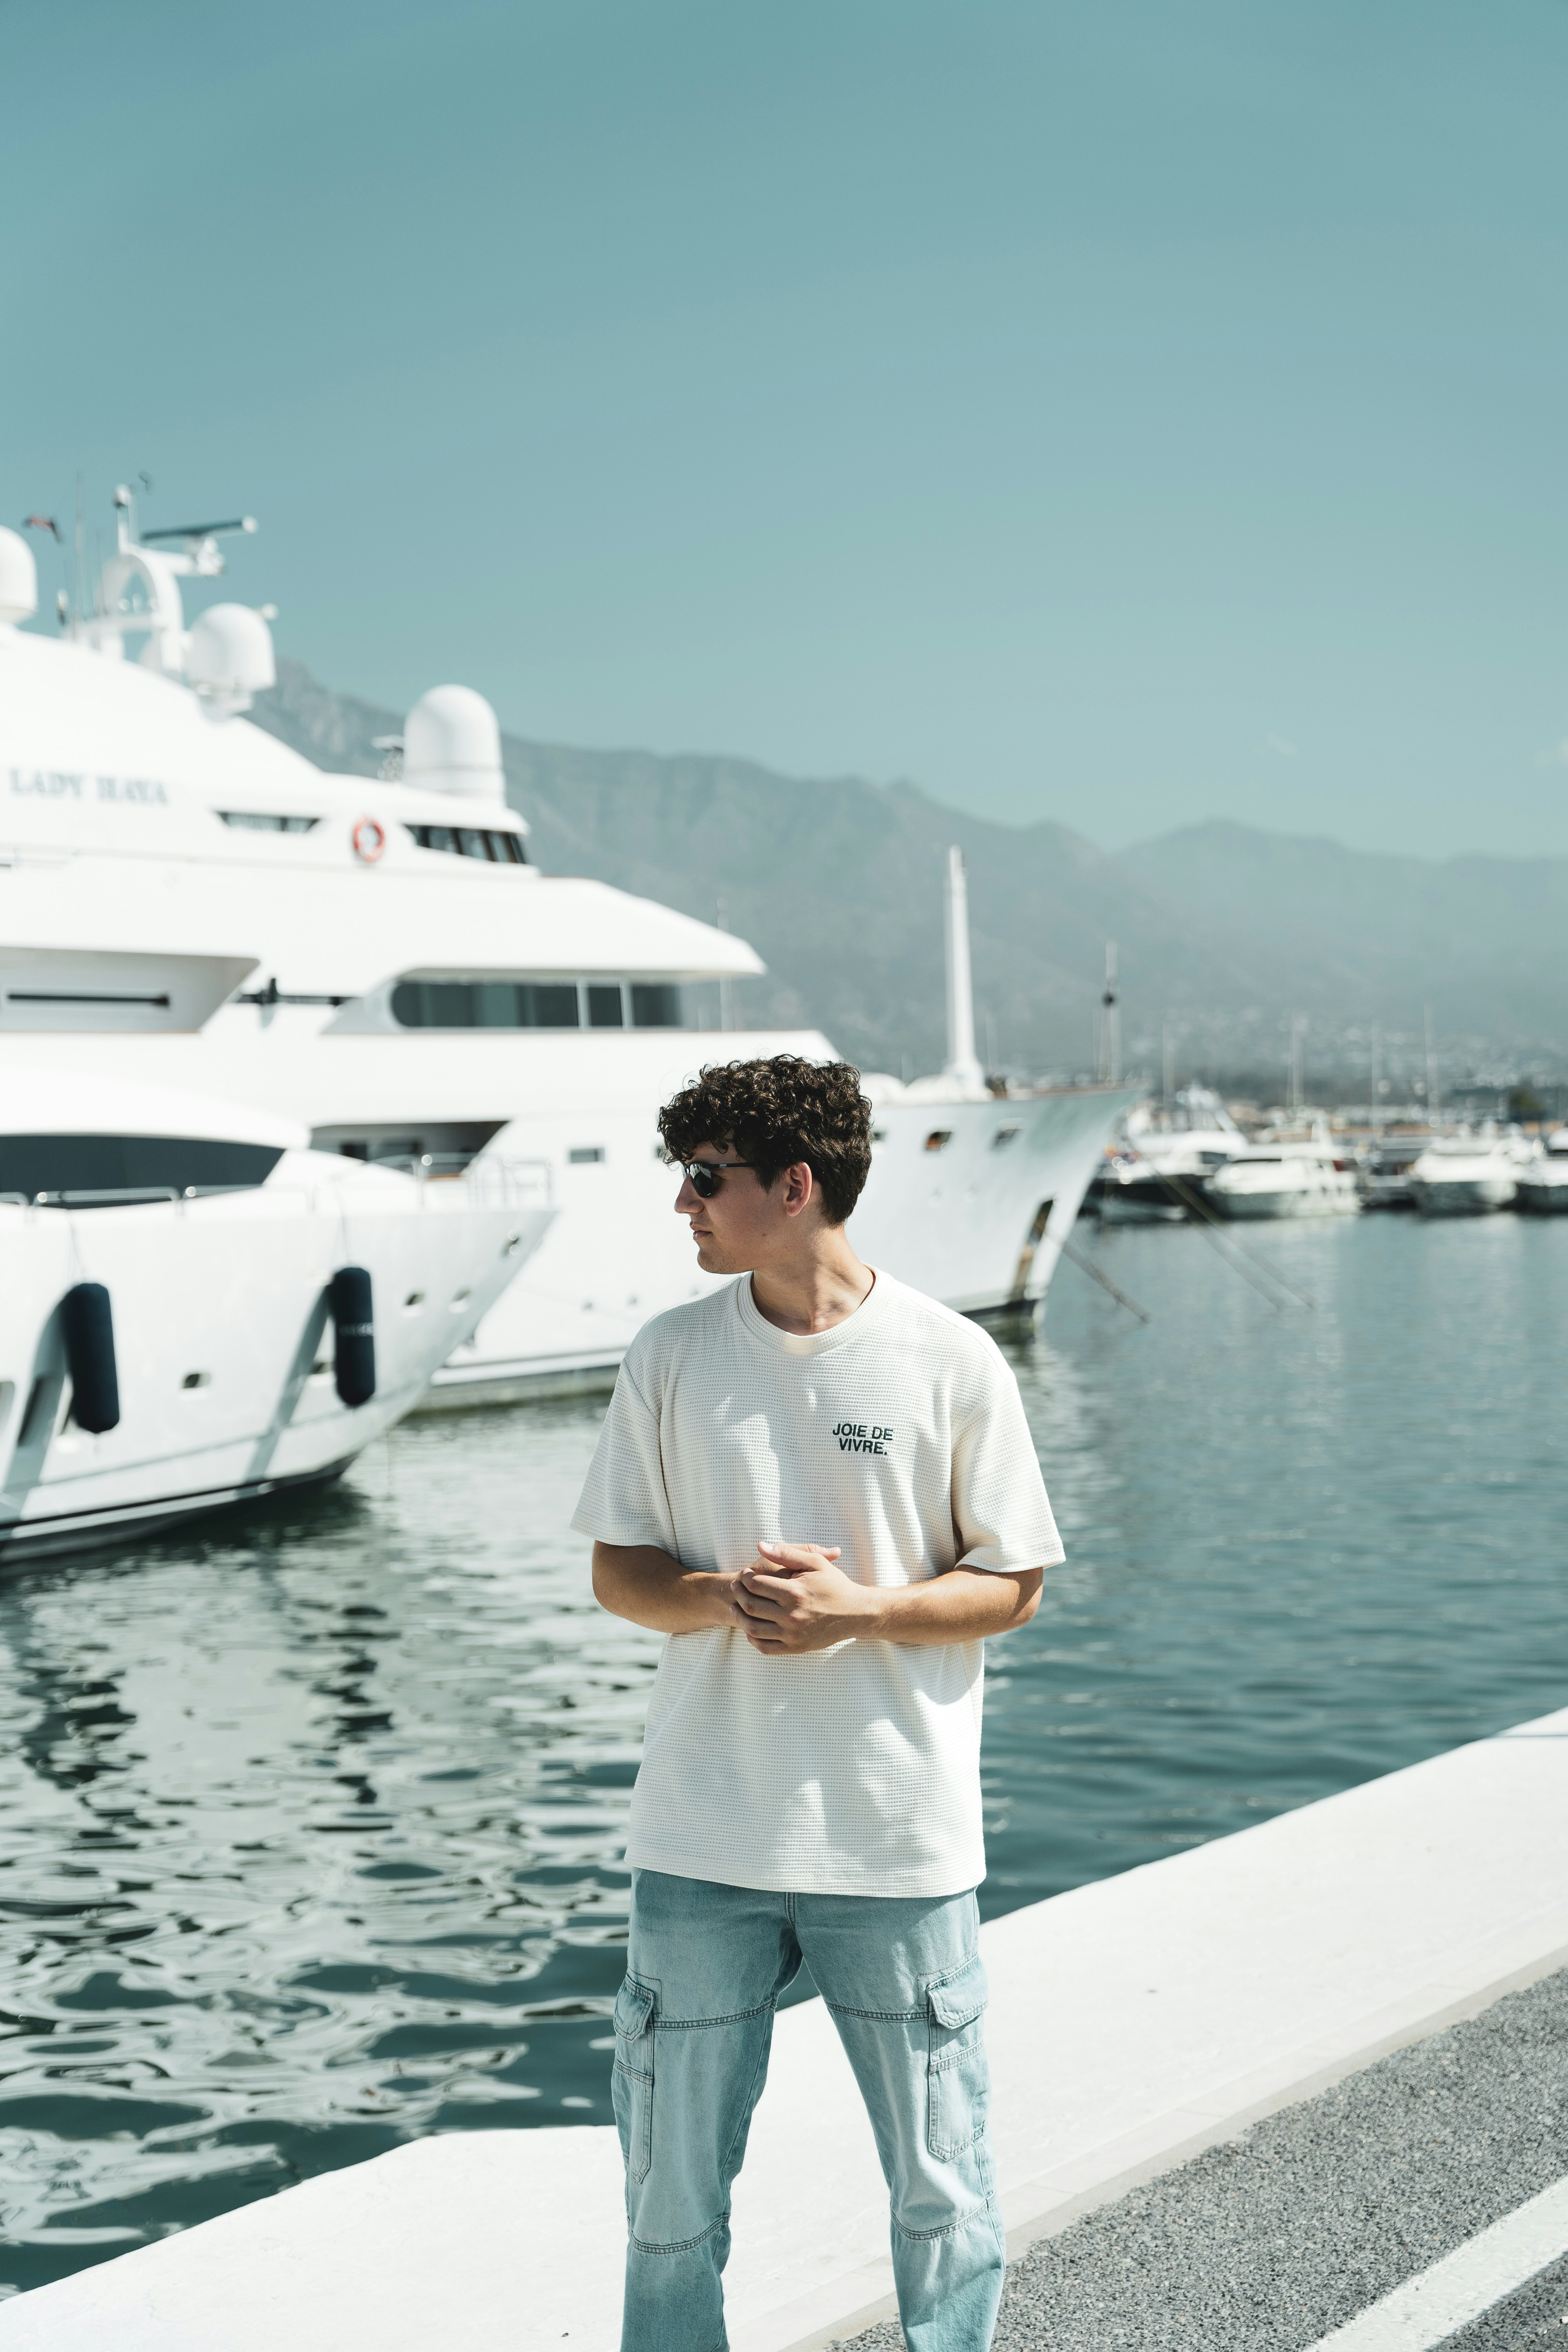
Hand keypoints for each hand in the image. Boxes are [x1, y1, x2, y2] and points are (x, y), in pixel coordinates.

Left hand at [729, 1542, 878, 1653]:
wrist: (856, 1613)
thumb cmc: (835, 1585)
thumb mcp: (815, 1563)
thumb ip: (787, 1553)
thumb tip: (761, 1545)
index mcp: (796, 1592)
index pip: (756, 1585)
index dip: (745, 1577)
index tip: (744, 1573)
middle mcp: (792, 1615)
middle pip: (751, 1606)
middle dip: (738, 1594)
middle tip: (735, 1586)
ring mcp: (793, 1634)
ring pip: (753, 1628)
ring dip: (740, 1617)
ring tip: (736, 1607)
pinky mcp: (795, 1647)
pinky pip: (765, 1647)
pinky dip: (752, 1638)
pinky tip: (750, 1627)